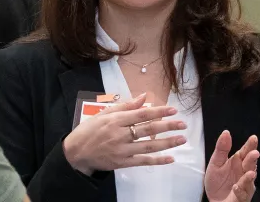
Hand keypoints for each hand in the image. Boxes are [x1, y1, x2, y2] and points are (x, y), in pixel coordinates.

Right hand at [62, 93, 186, 175]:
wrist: (76, 152)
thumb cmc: (89, 130)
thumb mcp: (104, 114)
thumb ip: (125, 106)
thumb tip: (143, 97)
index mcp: (116, 120)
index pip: (142, 114)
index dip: (159, 112)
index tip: (173, 110)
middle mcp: (120, 134)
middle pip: (148, 129)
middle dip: (167, 126)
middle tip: (182, 124)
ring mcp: (122, 150)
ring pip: (148, 145)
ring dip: (167, 142)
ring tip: (181, 139)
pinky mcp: (122, 163)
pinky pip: (143, 161)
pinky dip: (157, 160)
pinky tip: (170, 158)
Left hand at [204, 131, 258, 201]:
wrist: (214, 200)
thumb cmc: (217, 182)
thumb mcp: (215, 163)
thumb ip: (221, 149)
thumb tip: (226, 133)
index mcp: (238, 162)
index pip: (246, 151)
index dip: (250, 145)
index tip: (253, 138)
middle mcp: (243, 172)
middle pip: (250, 164)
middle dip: (253, 159)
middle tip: (254, 153)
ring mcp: (244, 185)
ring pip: (249, 180)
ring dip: (249, 176)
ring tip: (250, 172)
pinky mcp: (241, 197)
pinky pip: (242, 194)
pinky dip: (240, 190)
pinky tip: (236, 186)